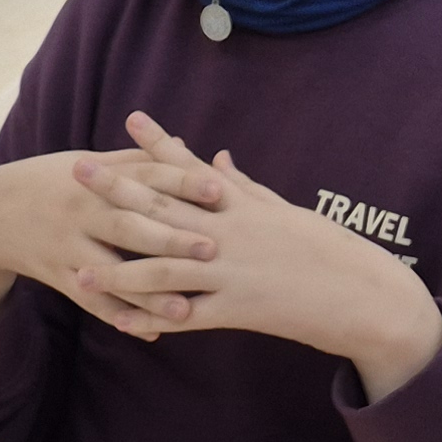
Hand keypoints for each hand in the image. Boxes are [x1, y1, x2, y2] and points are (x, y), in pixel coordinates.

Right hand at [0, 147, 224, 340]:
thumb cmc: (53, 182)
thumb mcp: (89, 162)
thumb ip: (138, 160)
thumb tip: (188, 146)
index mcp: (95, 179)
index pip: (144, 179)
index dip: (181, 182)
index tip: (218, 189)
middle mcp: (81, 212)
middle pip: (130, 226)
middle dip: (170, 239)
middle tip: (212, 249)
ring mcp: (67, 248)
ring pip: (113, 273)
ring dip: (148, 293)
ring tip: (186, 308)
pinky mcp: (57, 277)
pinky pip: (91, 303)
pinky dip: (120, 317)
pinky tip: (150, 332)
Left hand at [80, 115, 441, 397]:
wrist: (363, 294)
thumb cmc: (326, 249)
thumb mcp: (284, 211)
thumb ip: (245, 186)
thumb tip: (219, 156)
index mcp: (242, 206)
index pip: (192, 168)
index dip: (159, 144)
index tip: (130, 118)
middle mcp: (230, 233)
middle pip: (164, 209)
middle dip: (118, 191)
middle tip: (78, 171)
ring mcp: (231, 271)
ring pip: (163, 269)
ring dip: (118, 272)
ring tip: (78, 272)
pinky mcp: (237, 309)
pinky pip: (184, 317)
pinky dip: (150, 320)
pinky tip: (119, 324)